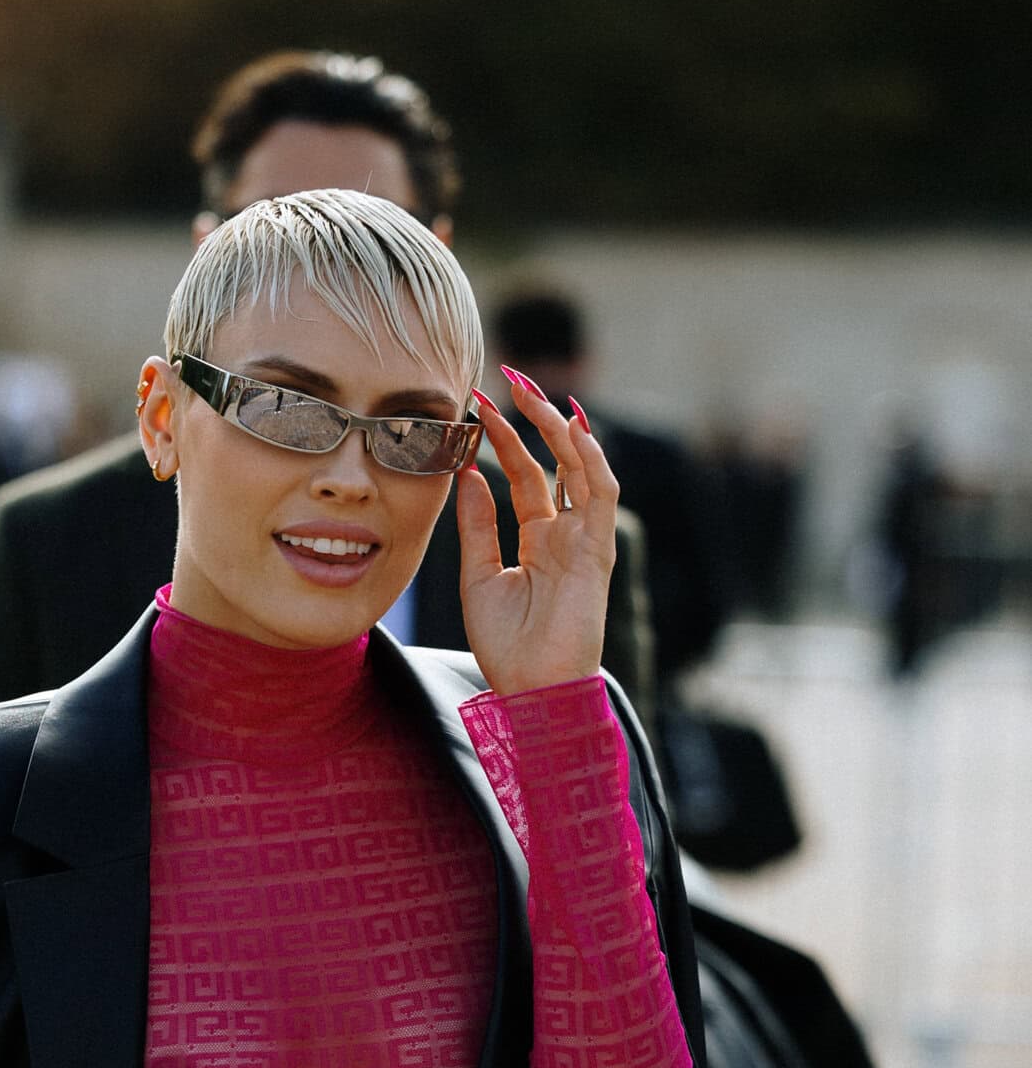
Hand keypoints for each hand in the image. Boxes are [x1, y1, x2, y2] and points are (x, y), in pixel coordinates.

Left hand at [455, 374, 618, 695]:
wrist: (532, 690)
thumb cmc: (507, 646)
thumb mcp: (478, 576)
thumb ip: (477, 525)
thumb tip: (467, 474)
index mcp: (540, 541)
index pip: (525, 475)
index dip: (504, 438)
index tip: (475, 405)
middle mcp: (566, 534)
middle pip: (553, 461)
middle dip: (531, 417)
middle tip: (504, 377)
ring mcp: (585, 539)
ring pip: (580, 466)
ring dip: (557, 425)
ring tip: (528, 390)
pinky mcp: (597, 551)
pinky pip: (600, 494)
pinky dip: (589, 459)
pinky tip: (570, 426)